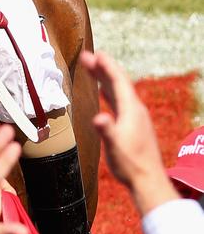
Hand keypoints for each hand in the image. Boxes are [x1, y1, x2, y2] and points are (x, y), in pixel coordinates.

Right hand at [81, 50, 177, 213]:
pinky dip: (110, 91)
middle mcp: (135, 109)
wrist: (147, 179)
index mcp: (131, 110)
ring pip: (119, 90)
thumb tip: (98, 118)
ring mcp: (135, 116)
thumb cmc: (130, 164)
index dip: (106, 66)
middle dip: (102, 68)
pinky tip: (104, 91)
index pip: (118, 81)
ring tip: (93, 68)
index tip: (95, 53)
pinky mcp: (133, 124)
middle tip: (87, 56)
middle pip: (118, 82)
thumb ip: (106, 131)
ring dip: (105, 78)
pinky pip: (120, 100)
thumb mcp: (114, 146)